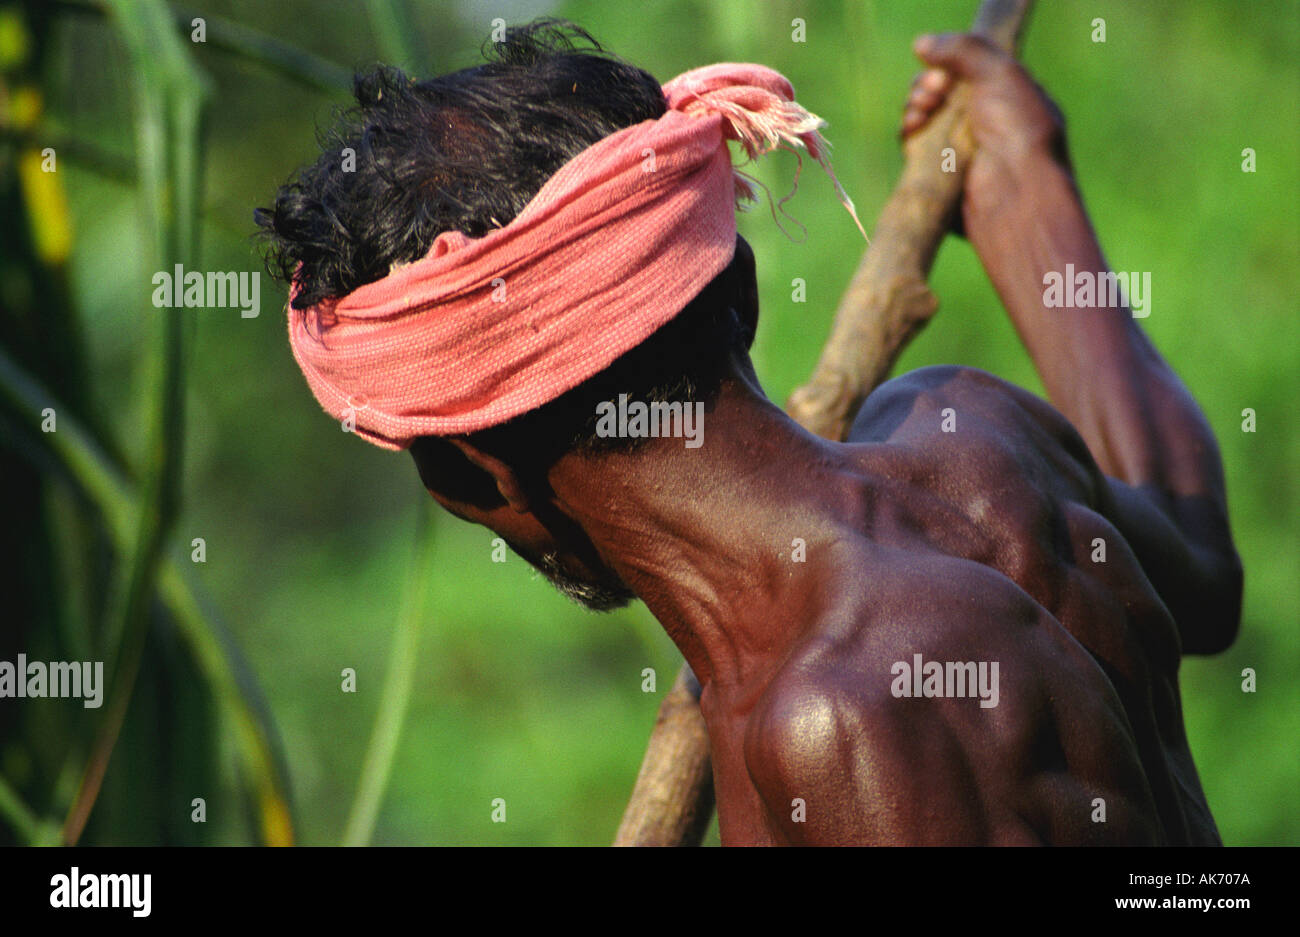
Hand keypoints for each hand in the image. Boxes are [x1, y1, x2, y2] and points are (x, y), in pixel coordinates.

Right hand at [900, 33, 1070, 229]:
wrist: (1013, 193)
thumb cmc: (1018, 131)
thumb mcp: (1000, 72)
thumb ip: (962, 49)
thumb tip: (920, 44)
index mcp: (1008, 98)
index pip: (968, 72)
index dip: (950, 65)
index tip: (946, 73)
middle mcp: (984, 124)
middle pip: (940, 92)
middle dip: (927, 86)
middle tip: (933, 92)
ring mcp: (959, 151)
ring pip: (923, 117)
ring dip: (915, 105)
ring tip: (922, 110)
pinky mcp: (937, 175)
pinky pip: (912, 147)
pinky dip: (908, 132)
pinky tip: (912, 127)